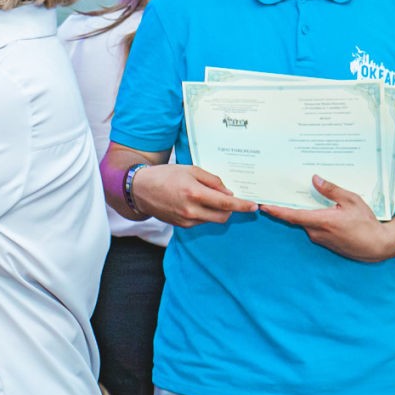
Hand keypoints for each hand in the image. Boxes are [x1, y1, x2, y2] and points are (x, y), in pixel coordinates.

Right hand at [131, 163, 256, 226]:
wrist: (140, 189)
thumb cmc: (165, 175)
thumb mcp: (190, 169)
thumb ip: (212, 180)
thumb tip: (227, 193)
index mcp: (194, 193)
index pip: (226, 203)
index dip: (242, 206)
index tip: (254, 206)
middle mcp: (191, 210)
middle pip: (223, 216)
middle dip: (231, 209)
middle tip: (229, 199)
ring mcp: (186, 220)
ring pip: (213, 220)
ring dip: (217, 211)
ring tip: (207, 198)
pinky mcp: (181, 225)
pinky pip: (201, 222)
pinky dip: (205, 214)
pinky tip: (196, 204)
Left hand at [261, 174, 394, 261]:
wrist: (377, 246)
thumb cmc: (366, 223)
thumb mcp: (351, 201)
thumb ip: (331, 190)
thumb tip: (315, 178)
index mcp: (321, 221)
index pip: (292, 215)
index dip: (276, 211)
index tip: (263, 206)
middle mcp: (316, 232)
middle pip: (296, 218)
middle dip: (286, 207)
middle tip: (277, 194)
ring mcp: (320, 239)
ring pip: (305, 222)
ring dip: (302, 212)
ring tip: (301, 198)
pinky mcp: (324, 242)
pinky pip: (313, 228)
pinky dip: (312, 219)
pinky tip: (319, 211)